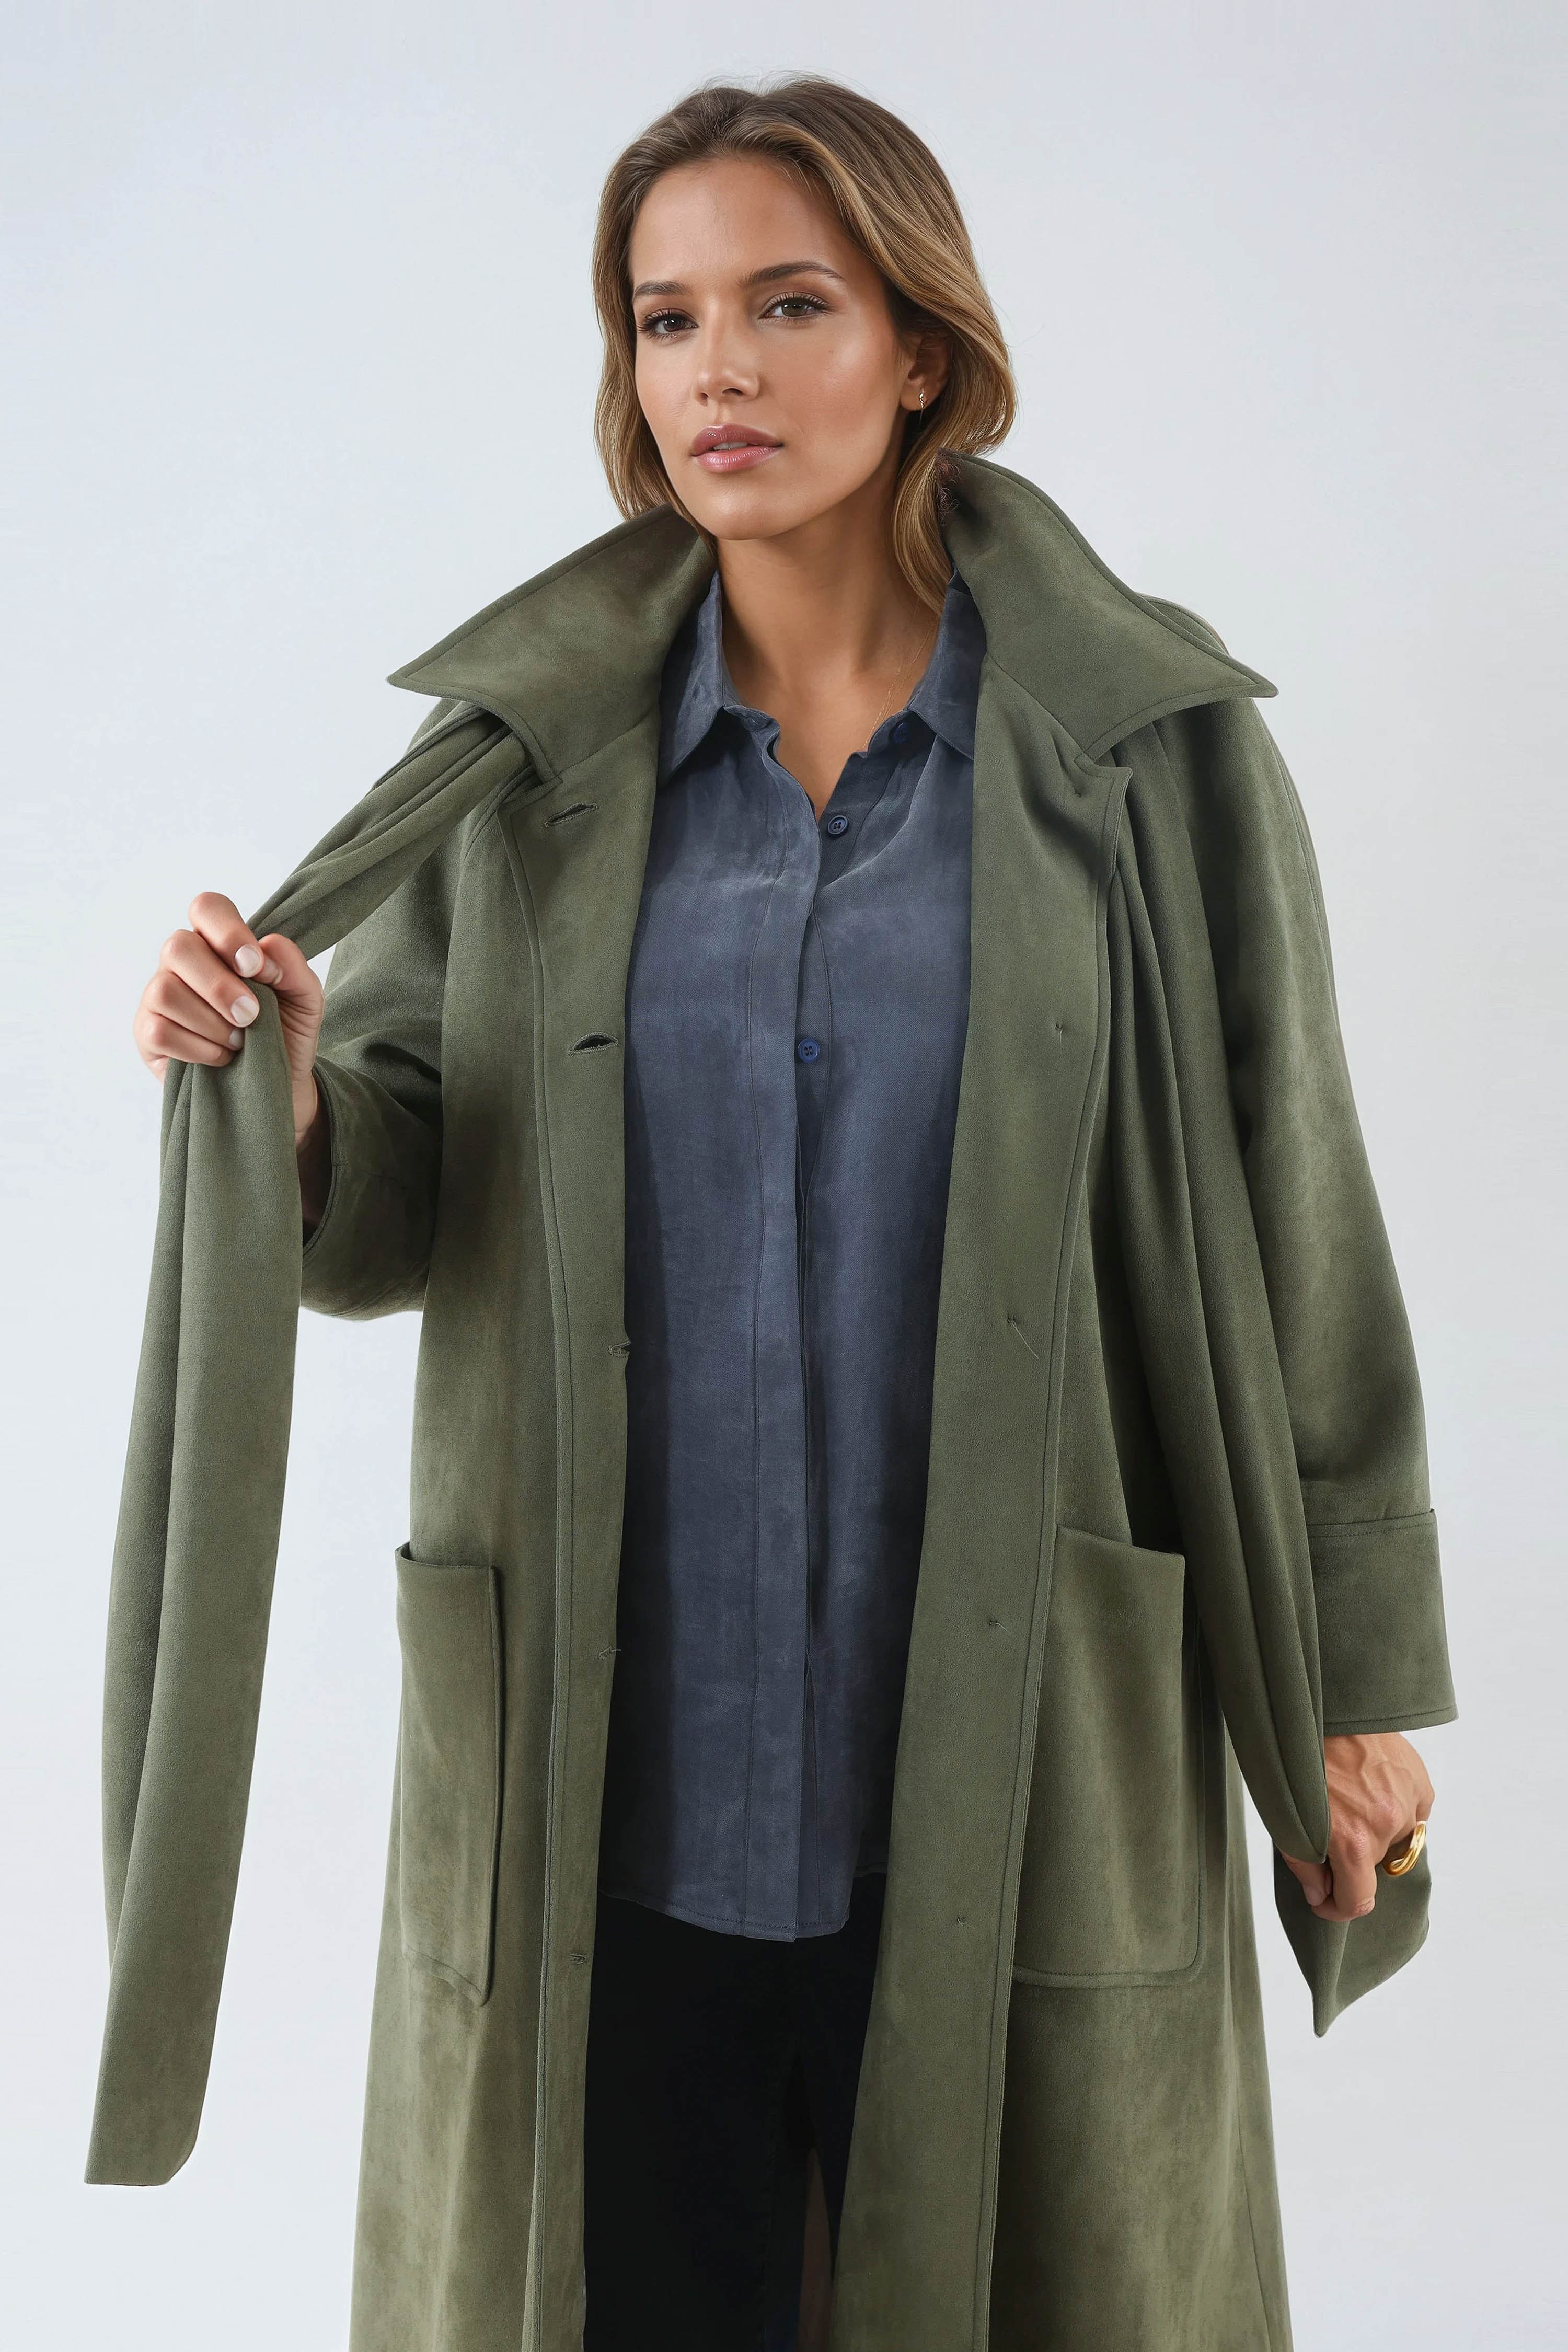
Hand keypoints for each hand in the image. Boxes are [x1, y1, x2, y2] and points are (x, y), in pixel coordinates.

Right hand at [133, 892, 324, 1145]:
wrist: (280, 1087)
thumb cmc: (287, 1034)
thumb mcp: (306, 1001)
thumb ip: (294, 968)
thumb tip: (267, 948)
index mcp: (218, 944)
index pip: (207, 907)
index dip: (227, 931)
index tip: (254, 966)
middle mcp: (183, 963)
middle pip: (177, 946)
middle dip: (219, 985)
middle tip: (251, 1015)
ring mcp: (158, 997)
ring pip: (165, 991)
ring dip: (212, 1022)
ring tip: (241, 1041)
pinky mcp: (147, 1035)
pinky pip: (159, 1031)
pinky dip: (197, 1048)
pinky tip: (221, 1057)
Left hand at [1282, 1733, 1433, 1923]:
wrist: (1322, 1704)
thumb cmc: (1294, 1756)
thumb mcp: (1283, 1814)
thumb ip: (1304, 1863)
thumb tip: (1320, 1894)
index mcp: (1352, 1841)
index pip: (1359, 1901)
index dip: (1338, 1908)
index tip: (1326, 1901)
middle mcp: (1386, 1825)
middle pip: (1372, 1865)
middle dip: (1350, 1855)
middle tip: (1328, 1824)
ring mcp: (1407, 1802)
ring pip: (1393, 1837)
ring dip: (1373, 1827)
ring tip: (1348, 1794)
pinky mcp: (1420, 1781)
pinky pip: (1412, 1811)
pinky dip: (1394, 1805)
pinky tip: (1370, 1782)